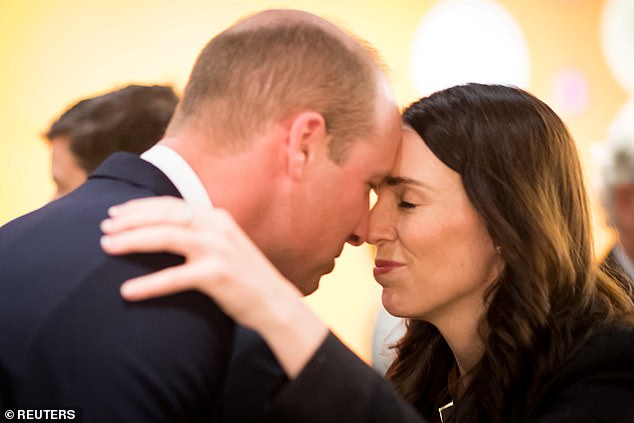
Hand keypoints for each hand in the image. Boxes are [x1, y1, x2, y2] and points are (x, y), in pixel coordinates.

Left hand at [100, 196, 327, 376]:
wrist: (274, 302)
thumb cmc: (243, 277)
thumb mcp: (223, 246)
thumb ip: (199, 234)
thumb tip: (163, 231)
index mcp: (216, 218)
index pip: (172, 205)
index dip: (141, 207)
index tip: (116, 213)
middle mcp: (217, 227)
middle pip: (165, 216)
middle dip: (131, 219)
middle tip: (104, 228)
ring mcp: (218, 249)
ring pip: (166, 237)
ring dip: (133, 240)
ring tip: (106, 247)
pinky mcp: (218, 275)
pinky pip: (175, 278)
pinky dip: (149, 285)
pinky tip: (128, 291)